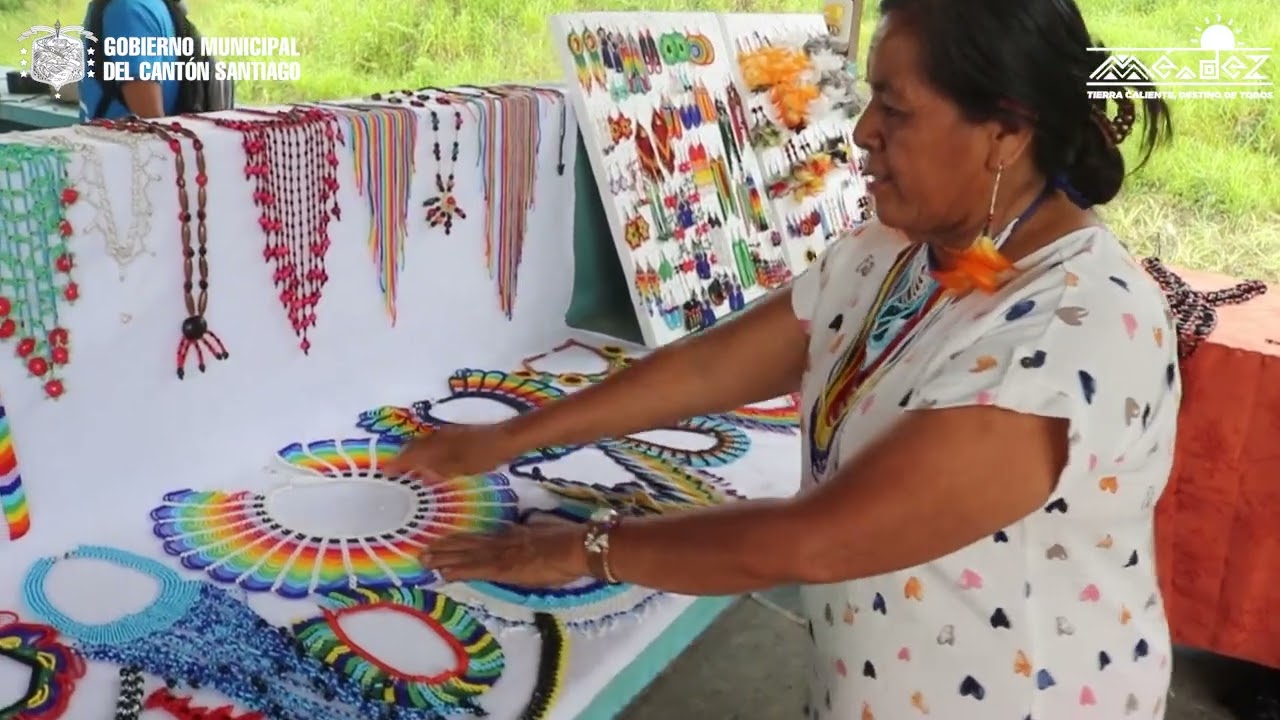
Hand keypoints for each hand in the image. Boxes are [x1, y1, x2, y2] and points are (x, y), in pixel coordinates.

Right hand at [383, 423, 520, 479]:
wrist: (505, 438)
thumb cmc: (483, 456)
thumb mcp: (459, 468)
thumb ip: (437, 471)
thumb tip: (420, 473)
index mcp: (434, 445)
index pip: (408, 455)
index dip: (396, 464)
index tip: (385, 472)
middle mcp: (436, 436)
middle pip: (412, 447)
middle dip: (402, 458)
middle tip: (395, 471)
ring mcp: (446, 433)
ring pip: (423, 444)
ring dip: (414, 455)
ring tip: (410, 468)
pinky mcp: (456, 433)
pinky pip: (433, 442)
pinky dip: (426, 452)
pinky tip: (432, 461)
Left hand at [421, 523, 589, 585]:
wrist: (574, 547)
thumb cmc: (568, 542)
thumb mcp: (545, 533)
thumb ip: (531, 534)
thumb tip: (525, 533)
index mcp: (513, 534)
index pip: (483, 537)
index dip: (462, 538)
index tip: (445, 539)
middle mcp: (502, 542)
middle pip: (469, 544)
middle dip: (446, 547)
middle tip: (424, 549)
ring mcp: (500, 555)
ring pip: (466, 556)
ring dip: (444, 558)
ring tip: (424, 560)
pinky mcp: (502, 569)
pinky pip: (475, 570)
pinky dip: (458, 571)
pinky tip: (443, 574)